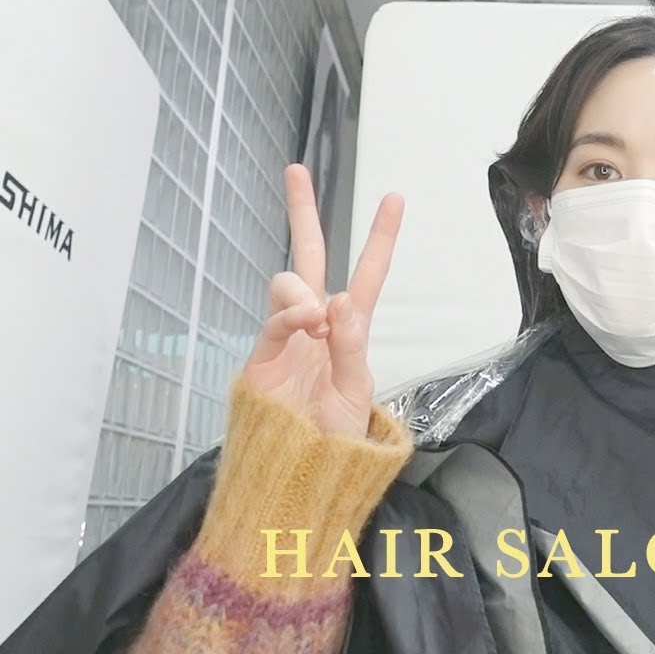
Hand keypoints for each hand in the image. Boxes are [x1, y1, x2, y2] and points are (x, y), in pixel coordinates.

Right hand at [241, 164, 403, 438]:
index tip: (395, 197)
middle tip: (296, 171)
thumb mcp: (356, 395)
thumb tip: (341, 299)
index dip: (380, 237)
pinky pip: (274, 321)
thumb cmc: (333, 444)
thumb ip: (351, 347)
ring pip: (287, 284)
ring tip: (317, 321)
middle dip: (302, 214)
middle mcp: (314, 327)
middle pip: (308, 257)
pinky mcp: (259, 360)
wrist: (301, 482)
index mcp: (348, 331)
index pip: (366, 274)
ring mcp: (284, 340)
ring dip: (303, 292)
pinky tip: (307, 322)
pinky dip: (292, 315)